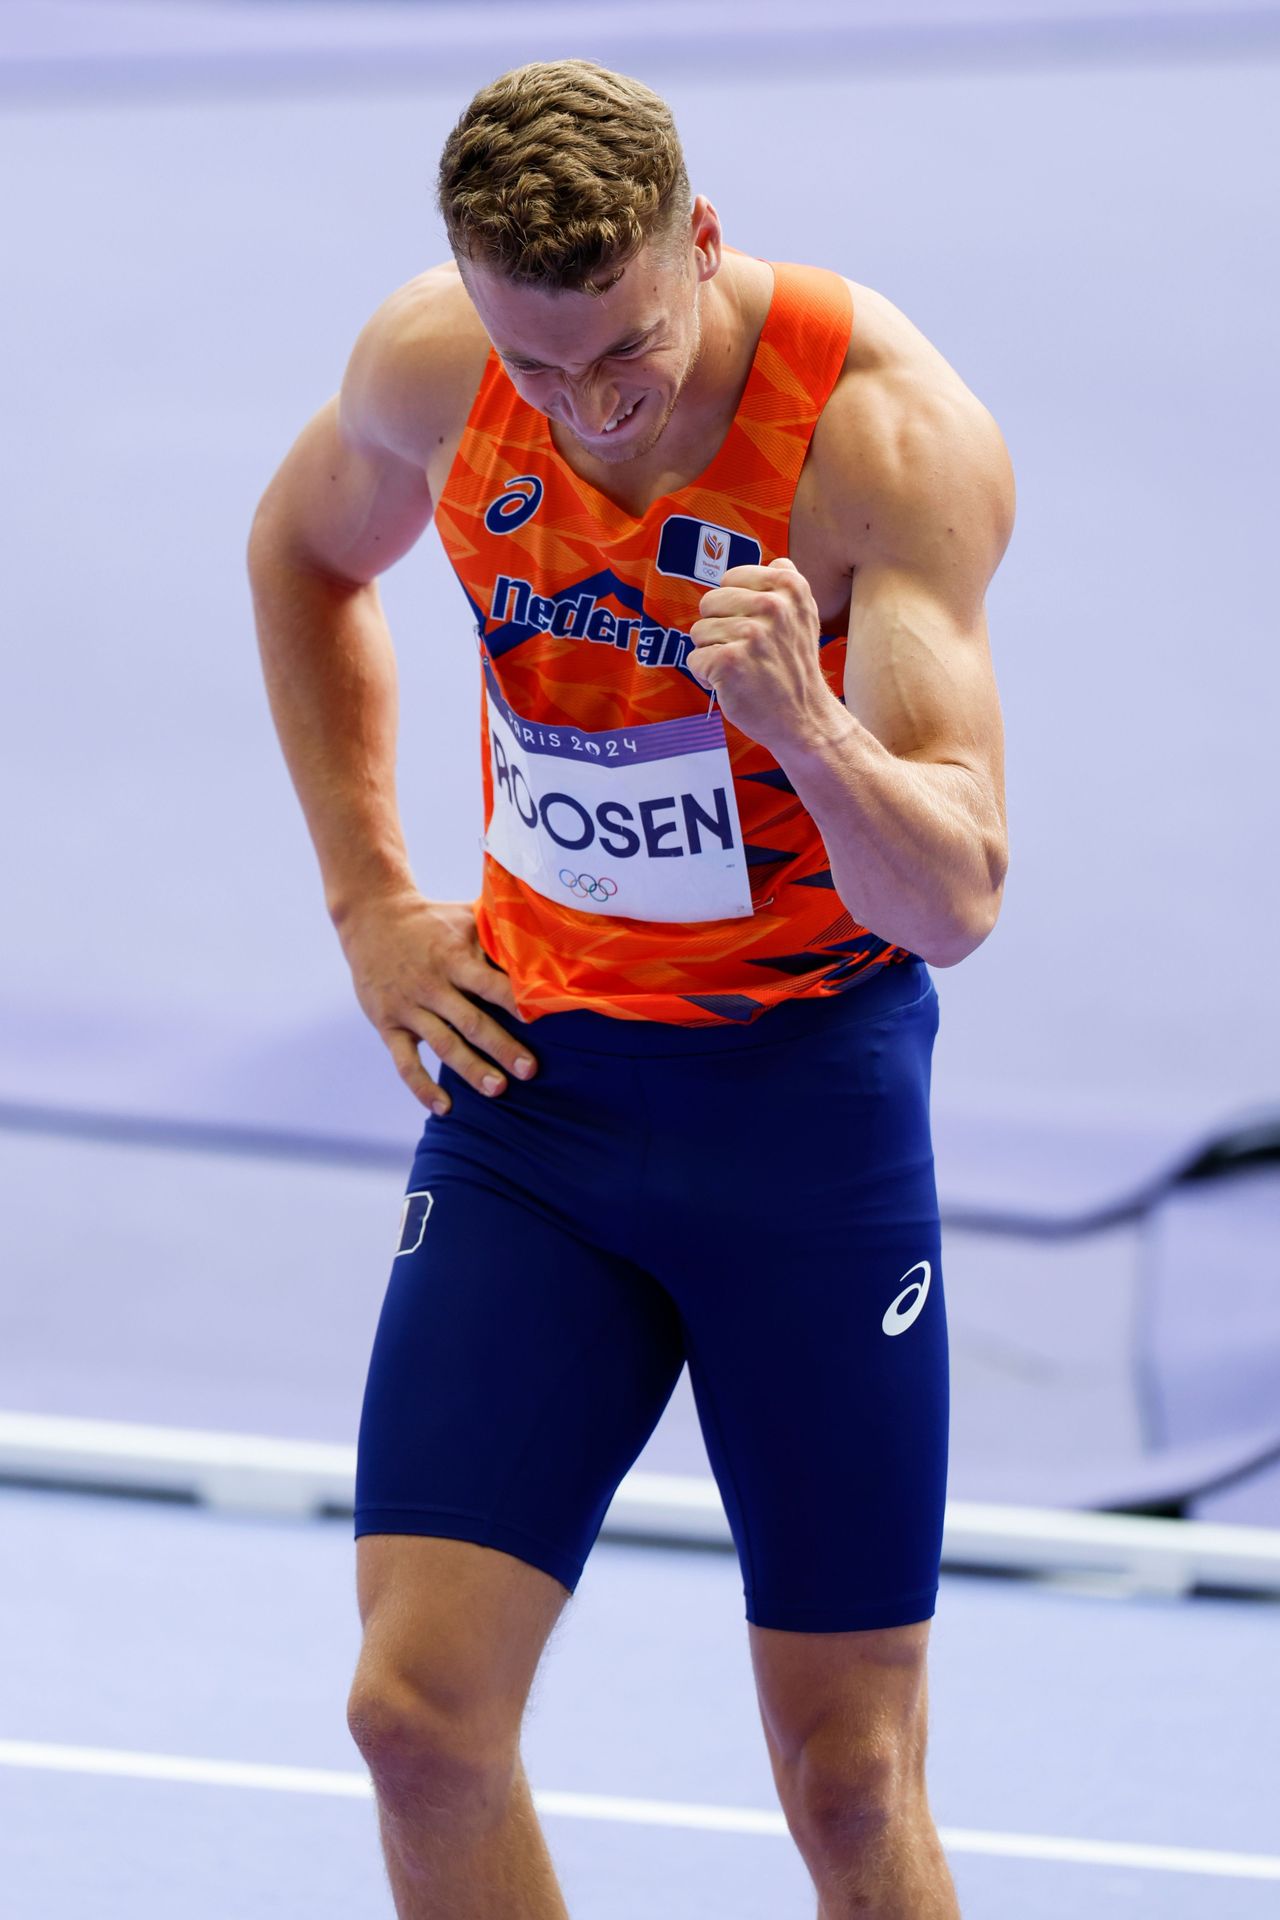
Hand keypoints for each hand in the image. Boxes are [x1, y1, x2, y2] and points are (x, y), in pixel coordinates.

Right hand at [334, 890, 535, 1113]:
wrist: (371, 916)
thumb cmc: (431, 919)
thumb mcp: (464, 917)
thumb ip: (497, 934)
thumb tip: (544, 943)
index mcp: (454, 958)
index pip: (488, 983)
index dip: (513, 1000)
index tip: (538, 1019)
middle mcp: (432, 985)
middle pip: (470, 1021)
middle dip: (501, 1047)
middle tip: (529, 1070)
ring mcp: (408, 1007)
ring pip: (443, 1045)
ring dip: (471, 1069)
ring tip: (498, 1090)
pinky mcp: (387, 1024)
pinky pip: (405, 1062)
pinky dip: (422, 1087)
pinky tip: (444, 1108)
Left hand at [686, 556, 836, 749]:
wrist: (805, 718)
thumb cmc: (796, 668)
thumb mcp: (805, 617)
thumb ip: (787, 585)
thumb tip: (773, 560)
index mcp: (789, 586)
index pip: (729, 579)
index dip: (733, 606)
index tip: (755, 628)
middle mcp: (771, 605)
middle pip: (709, 602)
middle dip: (718, 629)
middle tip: (746, 652)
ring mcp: (750, 634)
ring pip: (699, 632)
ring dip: (712, 654)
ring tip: (742, 669)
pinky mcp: (729, 662)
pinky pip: (695, 660)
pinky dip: (707, 677)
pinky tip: (732, 685)